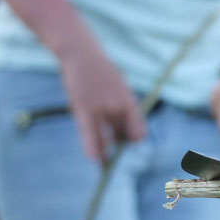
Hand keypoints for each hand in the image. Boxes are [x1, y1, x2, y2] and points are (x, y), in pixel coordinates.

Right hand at [59, 40, 144, 163]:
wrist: (81, 52)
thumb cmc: (101, 71)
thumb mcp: (119, 86)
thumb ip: (122, 108)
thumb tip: (124, 130)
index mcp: (129, 101)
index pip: (138, 130)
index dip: (134, 140)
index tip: (129, 145)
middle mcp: (118, 106)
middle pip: (121, 136)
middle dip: (117, 148)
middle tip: (111, 161)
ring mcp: (101, 107)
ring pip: (106, 138)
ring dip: (105, 155)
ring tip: (103, 167)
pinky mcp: (83, 108)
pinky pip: (89, 133)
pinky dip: (93, 147)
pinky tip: (95, 160)